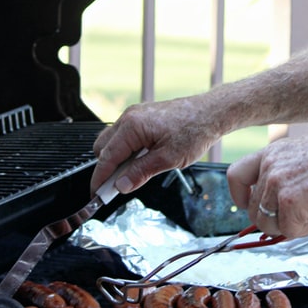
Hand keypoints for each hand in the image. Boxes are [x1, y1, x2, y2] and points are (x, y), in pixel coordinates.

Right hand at [90, 95, 219, 195]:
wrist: (211, 113)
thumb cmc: (195, 130)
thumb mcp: (167, 159)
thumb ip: (140, 173)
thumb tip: (121, 185)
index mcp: (132, 126)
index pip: (106, 157)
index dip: (99, 179)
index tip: (96, 194)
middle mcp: (130, 117)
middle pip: (103, 148)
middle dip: (106, 168)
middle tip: (116, 187)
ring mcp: (135, 115)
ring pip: (112, 141)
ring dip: (117, 159)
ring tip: (132, 174)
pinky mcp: (142, 116)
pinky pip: (124, 135)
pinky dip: (126, 150)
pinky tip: (140, 160)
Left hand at [227, 133, 307, 237]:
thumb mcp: (303, 159)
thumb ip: (283, 177)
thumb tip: (273, 208)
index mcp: (272, 153)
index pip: (236, 174)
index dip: (240, 196)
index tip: (248, 206)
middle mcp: (270, 166)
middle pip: (253, 209)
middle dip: (274, 220)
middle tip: (300, 214)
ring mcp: (277, 184)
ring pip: (267, 224)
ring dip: (290, 225)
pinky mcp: (289, 202)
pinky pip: (288, 230)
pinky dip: (304, 229)